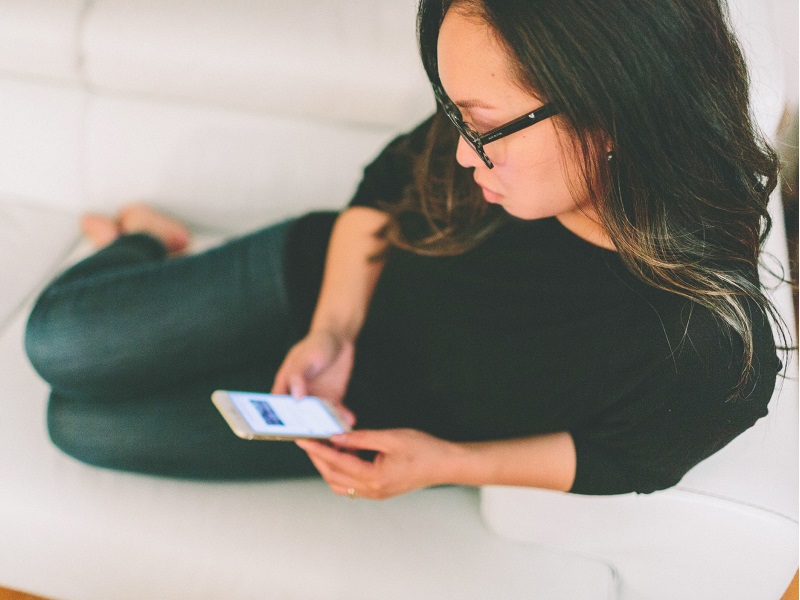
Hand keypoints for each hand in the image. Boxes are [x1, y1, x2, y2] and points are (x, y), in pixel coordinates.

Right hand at [272, 330, 355, 425]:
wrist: (338, 339)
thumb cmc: (316, 344)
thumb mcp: (305, 357)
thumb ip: (298, 376)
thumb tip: (296, 398)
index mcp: (285, 387)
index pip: (278, 408)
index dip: (280, 422)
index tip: (288, 432)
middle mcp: (298, 397)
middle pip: (299, 418)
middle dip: (306, 429)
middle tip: (315, 436)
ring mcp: (315, 400)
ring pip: (318, 419)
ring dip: (326, 427)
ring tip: (335, 432)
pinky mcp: (331, 400)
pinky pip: (336, 412)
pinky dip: (342, 417)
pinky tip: (349, 420)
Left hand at [296, 429, 461, 499]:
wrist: (446, 465)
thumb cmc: (424, 449)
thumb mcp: (391, 437)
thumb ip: (361, 438)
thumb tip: (336, 436)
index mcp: (374, 477)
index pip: (337, 462)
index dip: (317, 450)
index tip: (303, 439)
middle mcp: (372, 490)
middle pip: (334, 476)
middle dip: (318, 458)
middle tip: (308, 440)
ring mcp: (376, 493)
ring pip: (340, 484)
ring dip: (328, 466)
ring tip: (323, 446)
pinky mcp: (380, 491)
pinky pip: (351, 485)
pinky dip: (341, 471)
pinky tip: (342, 455)